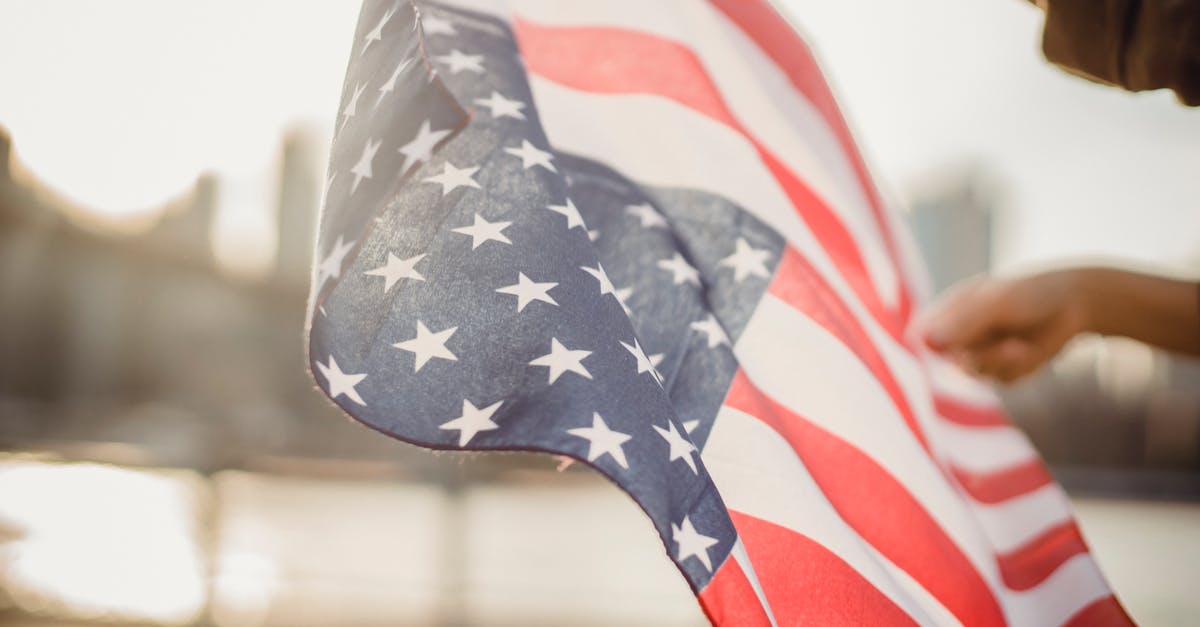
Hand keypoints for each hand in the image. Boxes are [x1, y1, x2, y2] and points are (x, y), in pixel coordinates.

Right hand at [923, 270, 1088, 382]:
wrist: (1073, 304)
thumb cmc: (1029, 293)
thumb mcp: (996, 302)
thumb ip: (963, 322)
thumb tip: (927, 340)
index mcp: (946, 313)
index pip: (919, 338)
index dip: (925, 351)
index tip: (948, 356)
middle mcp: (958, 337)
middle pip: (946, 363)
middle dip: (979, 357)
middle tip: (1008, 347)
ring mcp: (978, 355)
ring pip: (975, 374)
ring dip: (1002, 361)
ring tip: (1021, 345)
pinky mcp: (1000, 372)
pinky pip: (1001, 380)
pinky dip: (1019, 368)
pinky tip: (1029, 349)